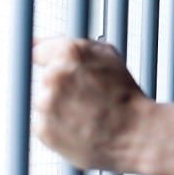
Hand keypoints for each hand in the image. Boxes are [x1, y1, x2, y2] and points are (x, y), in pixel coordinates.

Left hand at [32, 36, 173, 174]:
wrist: (135, 133)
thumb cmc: (124, 94)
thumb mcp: (107, 56)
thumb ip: (71, 44)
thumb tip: (39, 41)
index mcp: (68, 52)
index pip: (38, 50)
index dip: (45, 58)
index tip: (47, 65)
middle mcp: (54, 75)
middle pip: (46, 77)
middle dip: (62, 85)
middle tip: (86, 96)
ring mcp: (46, 103)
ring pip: (45, 101)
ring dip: (59, 106)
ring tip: (85, 113)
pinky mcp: (43, 129)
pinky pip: (44, 123)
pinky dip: (58, 126)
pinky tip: (79, 126)